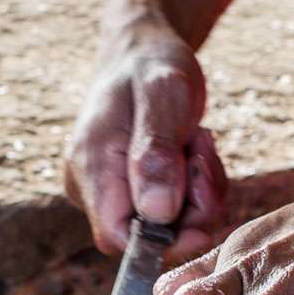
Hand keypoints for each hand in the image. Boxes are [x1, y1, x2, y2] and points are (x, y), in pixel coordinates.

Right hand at [64, 26, 227, 266]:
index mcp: (91, 167)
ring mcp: (109, 194)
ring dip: (198, 194)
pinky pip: (171, 213)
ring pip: (166, 227)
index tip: (200, 217)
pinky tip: (192, 153)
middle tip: (202, 151)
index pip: (117, 238)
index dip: (161, 241)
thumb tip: (157, 211)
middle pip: (147, 237)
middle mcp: (91, 188)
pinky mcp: (129, 194)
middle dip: (190, 208)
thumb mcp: (164, 94)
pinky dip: (195, 190)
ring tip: (197, 142)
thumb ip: (158, 150)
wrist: (143, 53)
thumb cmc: (152, 66)